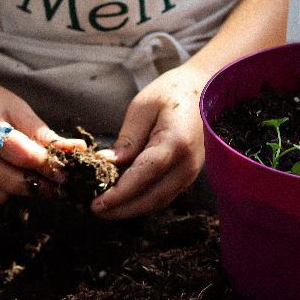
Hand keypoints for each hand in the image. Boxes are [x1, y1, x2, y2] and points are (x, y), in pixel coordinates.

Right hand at [0, 62, 86, 215]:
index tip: (65, 172)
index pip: (24, 157)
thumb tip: (76, 152)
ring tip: (10, 167)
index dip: (49, 166)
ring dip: (12, 189)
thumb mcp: (14, 108)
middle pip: (13, 183)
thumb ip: (42, 133)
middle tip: (46, 177)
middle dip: (35, 182)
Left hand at [90, 62, 209, 219]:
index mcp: (176, 142)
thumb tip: (107, 164)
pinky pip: (164, 194)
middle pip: (152, 198)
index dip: (119, 194)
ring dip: (132, 209)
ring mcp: (191, 171)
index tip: (97, 203)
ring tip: (106, 209)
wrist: (203, 89)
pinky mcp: (188, 174)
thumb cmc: (172, 92)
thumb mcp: (143, 107)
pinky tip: (125, 198)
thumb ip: (127, 139)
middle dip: (122, 210)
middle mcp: (187, 163)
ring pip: (159, 201)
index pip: (144, 176)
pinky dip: (143, 201)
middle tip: (96, 211)